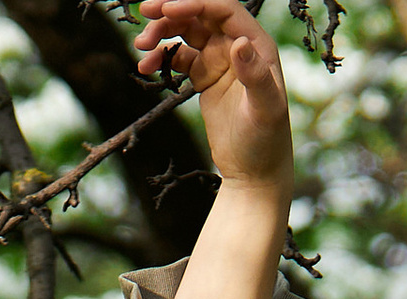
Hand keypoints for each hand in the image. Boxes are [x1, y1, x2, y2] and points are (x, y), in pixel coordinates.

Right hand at [137, 0, 291, 195]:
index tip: (167, 10)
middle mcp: (238, 46)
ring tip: (140, 46)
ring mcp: (220, 61)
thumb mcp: (265, 110)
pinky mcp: (205, 77)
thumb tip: (239, 43)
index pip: (223, 10)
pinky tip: (146, 68)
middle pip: (201, 15)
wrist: (254, 173)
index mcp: (257, 44)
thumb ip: (254, 76)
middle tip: (145, 12)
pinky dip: (161, 58)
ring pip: (186, 33)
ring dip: (162, 34)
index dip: (195, 3)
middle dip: (172, 12)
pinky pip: (179, 58)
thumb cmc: (266, 142)